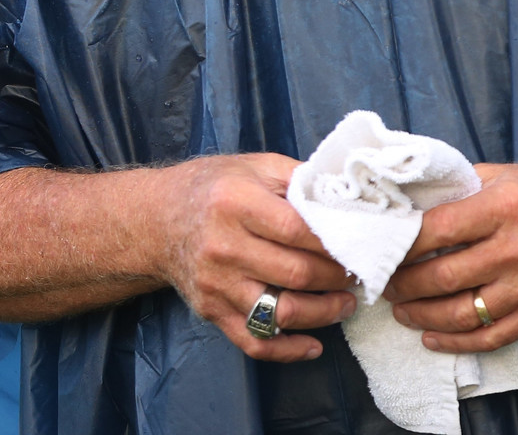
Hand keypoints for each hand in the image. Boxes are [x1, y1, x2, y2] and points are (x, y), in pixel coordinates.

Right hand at [153, 153, 357, 362]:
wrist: (157, 219)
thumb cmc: (214, 188)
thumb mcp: (254, 166)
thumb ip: (299, 180)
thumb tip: (346, 198)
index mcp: (236, 203)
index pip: (298, 230)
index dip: (336, 242)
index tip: (360, 245)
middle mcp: (223, 246)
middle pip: (296, 273)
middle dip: (338, 278)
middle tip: (359, 275)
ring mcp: (217, 284)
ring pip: (281, 313)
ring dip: (323, 314)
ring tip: (344, 304)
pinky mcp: (212, 312)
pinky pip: (254, 341)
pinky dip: (288, 350)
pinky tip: (313, 345)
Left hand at [382, 163, 517, 353]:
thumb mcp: (505, 175)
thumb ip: (459, 188)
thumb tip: (408, 202)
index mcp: (504, 207)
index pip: (437, 230)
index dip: (403, 244)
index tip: (383, 248)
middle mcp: (517, 248)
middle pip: (443, 276)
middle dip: (404, 284)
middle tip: (385, 284)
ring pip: (462, 313)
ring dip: (422, 316)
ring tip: (401, 310)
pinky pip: (491, 337)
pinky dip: (456, 342)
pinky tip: (431, 337)